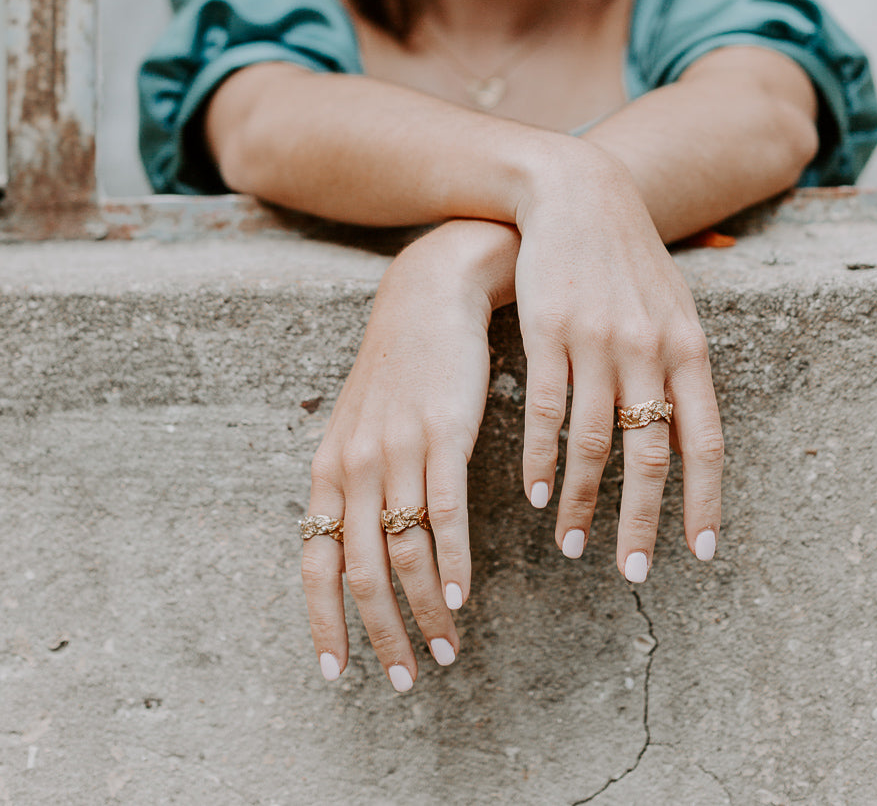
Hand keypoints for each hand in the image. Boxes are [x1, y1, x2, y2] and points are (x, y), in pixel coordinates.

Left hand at [301, 221, 508, 690]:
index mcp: (330, 467)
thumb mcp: (364, 423)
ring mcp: (395, 450)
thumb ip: (356, 480)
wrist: (432, 295)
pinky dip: (451, 564)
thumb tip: (359, 542)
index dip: (324, 620)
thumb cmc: (403, 365)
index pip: (315, 561)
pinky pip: (442, 514)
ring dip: (424, 612)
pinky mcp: (441, 434)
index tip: (338, 674)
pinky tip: (462, 596)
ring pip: (402, 552)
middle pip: (359, 571)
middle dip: (381, 634)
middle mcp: (354, 465)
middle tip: (408, 679)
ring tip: (447, 649)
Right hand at [514, 142, 722, 577]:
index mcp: (688, 348)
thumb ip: (683, 366)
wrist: (578, 194)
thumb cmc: (627, 258)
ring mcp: (599, 341)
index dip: (705, 500)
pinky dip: (540, 459)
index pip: (703, 440)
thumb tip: (690, 435)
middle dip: (640, 523)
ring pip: (593, 442)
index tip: (700, 553)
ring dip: (582, 502)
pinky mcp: (550, 333)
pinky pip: (545, 411)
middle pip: (649, 455)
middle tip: (629, 572)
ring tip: (571, 544)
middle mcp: (649, 350)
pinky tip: (536, 493)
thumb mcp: (672, 306)